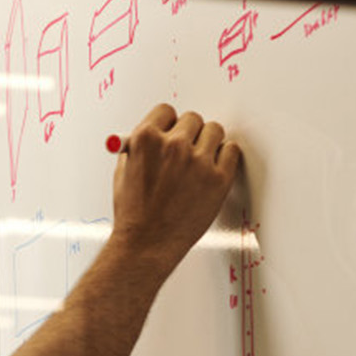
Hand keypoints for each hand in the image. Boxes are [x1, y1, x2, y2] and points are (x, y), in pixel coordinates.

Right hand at [109, 104, 241, 276]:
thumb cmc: (133, 213)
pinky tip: (214, 167)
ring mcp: (198, 161)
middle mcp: (173, 145)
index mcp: (146, 139)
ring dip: (208, 141)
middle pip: (193, 119)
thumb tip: (152, 134)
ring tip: (200, 159)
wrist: (146, 244)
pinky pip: (232, 151)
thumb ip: (138, 148)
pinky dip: (225, 155)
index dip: (168, 124)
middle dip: (188, 133)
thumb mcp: (123, 172)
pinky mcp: (219, 179)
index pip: (166, 111)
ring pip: (215, 130)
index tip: (171, 132)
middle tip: (185, 150)